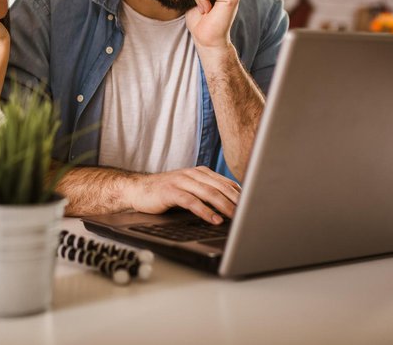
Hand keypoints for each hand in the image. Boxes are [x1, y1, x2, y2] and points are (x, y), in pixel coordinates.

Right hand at [125, 166, 240, 223]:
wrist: (138, 190)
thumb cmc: (166, 192)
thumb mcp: (190, 190)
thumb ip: (208, 193)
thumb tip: (233, 206)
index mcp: (200, 172)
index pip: (226, 183)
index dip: (241, 195)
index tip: (254, 206)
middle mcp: (193, 174)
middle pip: (220, 187)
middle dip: (237, 201)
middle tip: (250, 213)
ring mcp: (181, 181)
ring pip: (208, 193)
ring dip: (224, 206)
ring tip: (237, 217)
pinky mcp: (171, 191)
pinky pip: (191, 201)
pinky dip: (205, 211)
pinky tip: (214, 219)